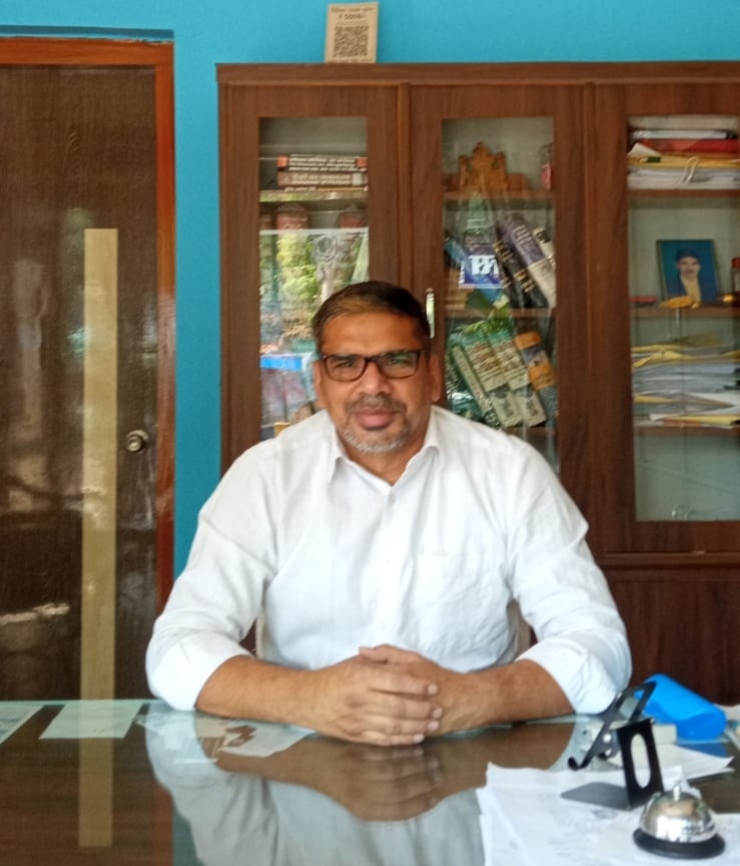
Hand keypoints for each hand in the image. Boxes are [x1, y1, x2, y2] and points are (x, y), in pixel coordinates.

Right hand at [303, 654, 442, 745]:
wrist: (306, 699)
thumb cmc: (333, 678)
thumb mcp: (354, 663)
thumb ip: (377, 660)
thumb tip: (401, 661)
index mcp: (361, 678)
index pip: (396, 681)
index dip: (417, 685)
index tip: (433, 687)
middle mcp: (360, 699)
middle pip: (398, 705)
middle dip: (422, 709)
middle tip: (438, 709)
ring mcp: (357, 720)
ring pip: (393, 725)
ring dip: (416, 726)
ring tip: (432, 724)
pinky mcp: (355, 736)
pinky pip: (383, 739)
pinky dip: (401, 739)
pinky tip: (415, 737)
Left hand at [359, 645, 572, 732]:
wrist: (463, 700)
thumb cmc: (435, 676)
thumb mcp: (412, 658)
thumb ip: (386, 654)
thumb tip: (360, 651)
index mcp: (400, 676)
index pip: (368, 678)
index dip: (352, 682)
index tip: (341, 684)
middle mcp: (402, 697)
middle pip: (370, 702)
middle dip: (354, 704)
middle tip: (340, 704)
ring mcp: (407, 717)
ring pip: (378, 721)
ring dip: (364, 720)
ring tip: (351, 718)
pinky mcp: (411, 733)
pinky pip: (390, 736)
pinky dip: (377, 734)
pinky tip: (366, 731)